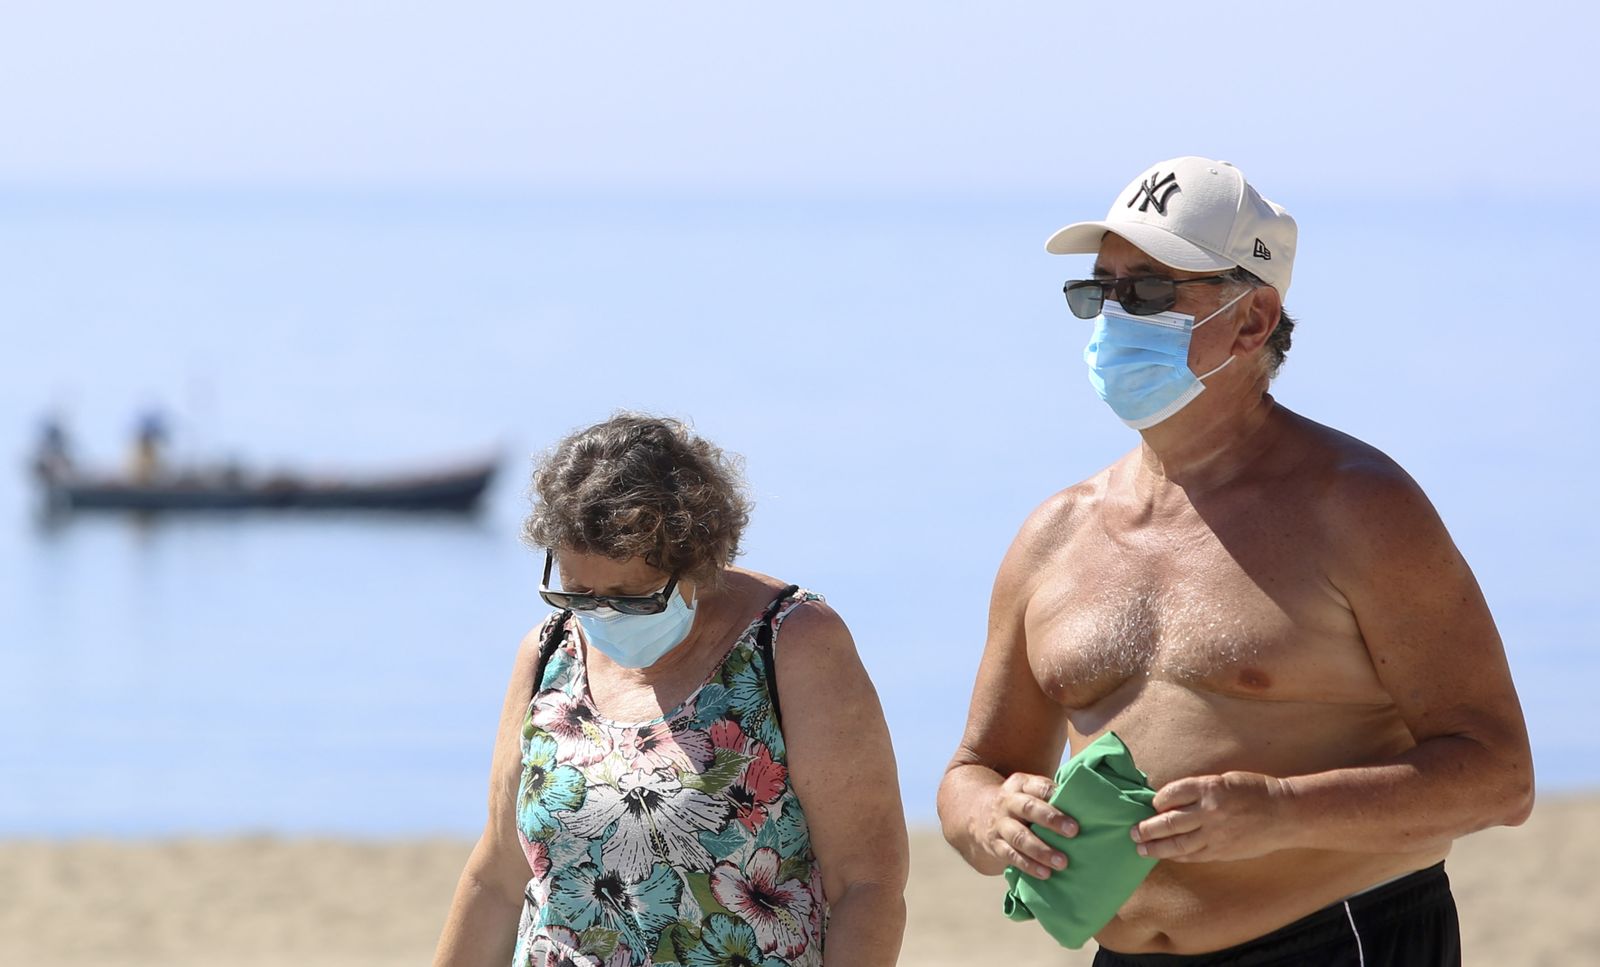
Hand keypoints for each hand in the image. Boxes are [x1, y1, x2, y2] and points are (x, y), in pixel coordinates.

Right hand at [980, 772, 1078, 878]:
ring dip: (1041, 850)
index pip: (1038, 786)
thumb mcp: (1028, 790)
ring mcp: (1000, 824)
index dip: (1056, 795)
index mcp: (1020, 784)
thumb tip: (1092, 806)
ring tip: (1062, 862)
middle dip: (1051, 819)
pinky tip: (1045, 874)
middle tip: (1074, 831)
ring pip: (1019, 836)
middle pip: (1028, 808)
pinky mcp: (995, 845)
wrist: (976, 813)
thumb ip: (1051, 796)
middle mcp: (1008, 802)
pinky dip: (1028, 865)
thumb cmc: (1020, 804)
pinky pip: (1011, 856)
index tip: (1073, 805)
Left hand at [1130, 771, 1294, 862]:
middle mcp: (1209, 811)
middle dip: (1147, 828)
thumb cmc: (1255, 791)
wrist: (1285, 814)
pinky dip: (1177, 855)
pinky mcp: (1222, 851)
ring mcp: (1215, 834)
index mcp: (1209, 788)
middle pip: (1168, 822)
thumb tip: (1171, 801)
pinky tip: (1166, 855)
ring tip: (1141, 848)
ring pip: (1177, 843)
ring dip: (1155, 847)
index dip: (1157, 800)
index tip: (1150, 804)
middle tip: (1133, 832)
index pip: (1171, 794)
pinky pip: (1193, 855)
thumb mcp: (1224, 780)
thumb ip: (1199, 790)